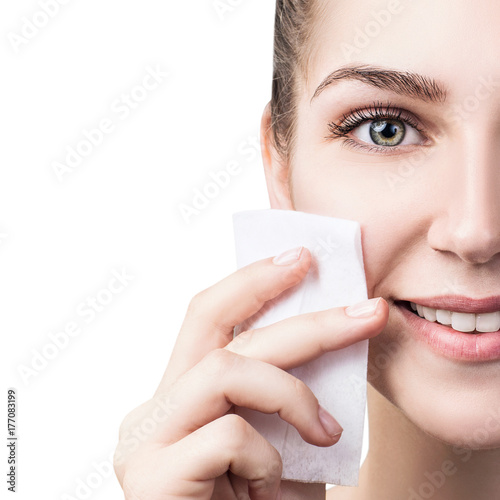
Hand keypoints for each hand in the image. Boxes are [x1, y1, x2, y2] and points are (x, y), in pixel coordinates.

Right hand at [114, 246, 388, 498]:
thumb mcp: (280, 437)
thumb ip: (286, 389)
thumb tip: (332, 330)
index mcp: (180, 394)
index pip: (207, 318)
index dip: (251, 282)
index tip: (300, 260)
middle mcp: (153, 408)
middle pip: (215, 326)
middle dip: (292, 308)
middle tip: (359, 307)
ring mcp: (145, 440)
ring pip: (225, 368)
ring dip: (291, 392)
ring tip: (327, 432)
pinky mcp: (151, 475)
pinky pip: (229, 436)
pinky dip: (269, 458)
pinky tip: (271, 490)